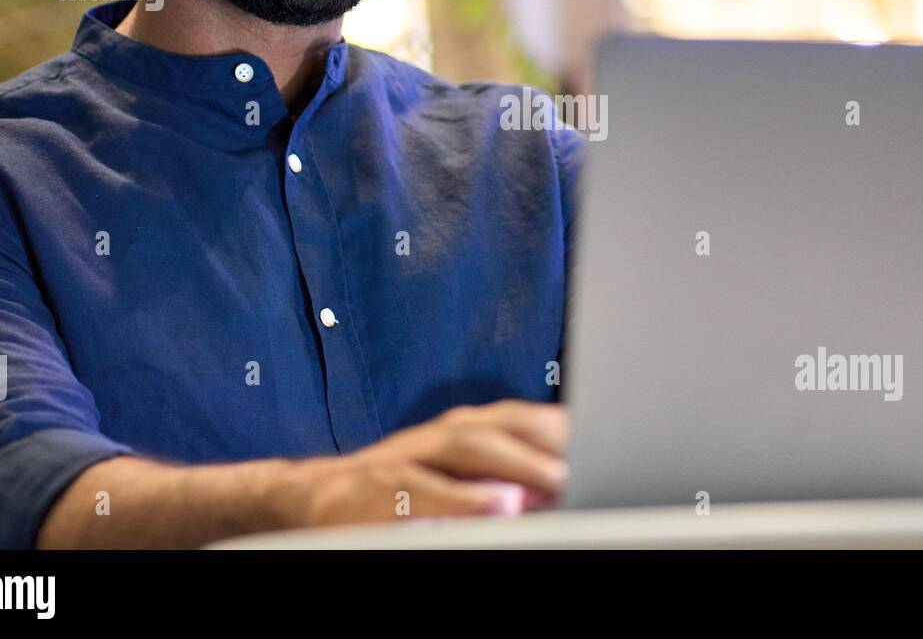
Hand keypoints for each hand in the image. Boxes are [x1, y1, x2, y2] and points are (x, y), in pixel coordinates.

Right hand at [296, 400, 568, 524]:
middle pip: (501, 424)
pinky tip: (495, 505)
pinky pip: (419, 489)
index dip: (564, 426)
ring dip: (514, 463)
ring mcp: (405, 458)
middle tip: (593, 461)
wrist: (315, 499)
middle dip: (548, 439)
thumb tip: (569, 483)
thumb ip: (508, 477)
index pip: (524, 418)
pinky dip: (460, 498)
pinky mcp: (374, 489)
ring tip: (556, 480)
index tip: (607, 437)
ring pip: (464, 447)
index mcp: (465, 430)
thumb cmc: (402, 494)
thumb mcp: (459, 479)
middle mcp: (438, 436)